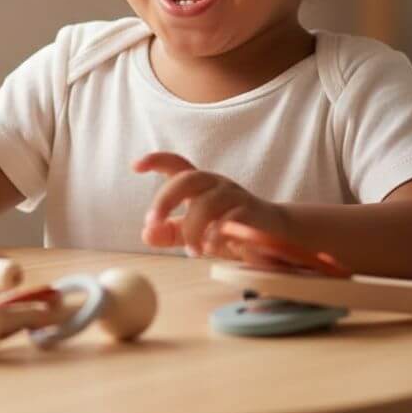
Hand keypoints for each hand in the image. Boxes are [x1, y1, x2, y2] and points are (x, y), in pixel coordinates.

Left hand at [135, 152, 287, 256]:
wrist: (276, 235)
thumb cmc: (230, 228)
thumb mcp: (196, 231)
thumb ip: (171, 232)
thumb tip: (146, 234)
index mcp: (200, 185)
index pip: (177, 165)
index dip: (157, 161)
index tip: (135, 166)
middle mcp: (216, 184)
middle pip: (188, 178)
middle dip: (166, 198)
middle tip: (152, 221)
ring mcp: (235, 196)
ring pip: (207, 203)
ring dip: (193, 228)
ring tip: (192, 251)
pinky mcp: (252, 213)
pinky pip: (231, 219)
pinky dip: (216, 234)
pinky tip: (210, 248)